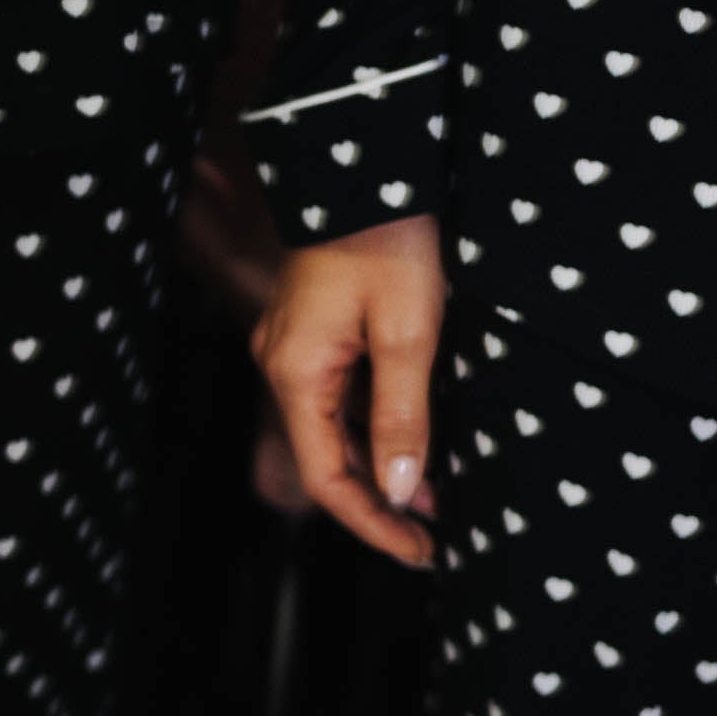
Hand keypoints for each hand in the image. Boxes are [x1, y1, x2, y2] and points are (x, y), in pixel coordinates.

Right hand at [253, 215, 447, 568]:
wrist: (364, 165)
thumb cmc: (388, 240)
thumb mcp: (409, 332)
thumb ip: (402, 415)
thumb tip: (399, 488)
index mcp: (296, 372)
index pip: (327, 476)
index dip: (372, 522)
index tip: (420, 551)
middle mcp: (281, 365)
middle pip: (325, 458)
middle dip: (380, 501)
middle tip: (435, 535)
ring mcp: (292, 347)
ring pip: (331, 429)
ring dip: (379, 466)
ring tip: (435, 498)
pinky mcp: (311, 330)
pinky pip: (336, 397)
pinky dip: (372, 428)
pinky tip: (412, 440)